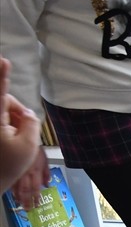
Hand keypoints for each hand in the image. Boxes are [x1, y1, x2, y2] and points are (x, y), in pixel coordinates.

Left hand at [0, 57, 45, 200]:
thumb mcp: (28, 146)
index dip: (2, 74)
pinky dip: (8, 131)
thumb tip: (29, 113)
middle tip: (25, 135)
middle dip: (17, 113)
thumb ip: (31, 123)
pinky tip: (10, 146)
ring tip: (17, 146)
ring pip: (3, 114)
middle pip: (6, 103)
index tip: (3, 59)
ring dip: (13, 124)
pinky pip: (1, 124)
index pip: (0, 90)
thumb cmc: (5, 167)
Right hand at [9, 148, 48, 208]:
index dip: (36, 198)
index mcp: (36, 170)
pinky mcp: (11, 168)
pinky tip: (12, 194)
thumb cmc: (34, 148)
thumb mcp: (45, 159)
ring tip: (20, 205)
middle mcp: (26, 172)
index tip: (37, 205)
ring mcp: (17, 171)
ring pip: (17, 187)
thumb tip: (48, 184)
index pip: (36, 188)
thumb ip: (47, 173)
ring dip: (19, 197)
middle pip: (26, 190)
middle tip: (28, 209)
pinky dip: (12, 189)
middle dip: (27, 201)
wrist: (23, 138)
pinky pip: (11, 181)